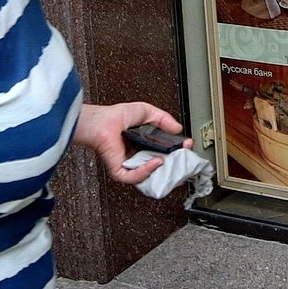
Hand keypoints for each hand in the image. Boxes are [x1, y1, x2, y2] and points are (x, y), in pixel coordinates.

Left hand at [74, 100, 189, 184]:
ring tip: (174, 162)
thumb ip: (164, 119)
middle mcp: (136, 157)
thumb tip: (178, 128)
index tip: (186, 147)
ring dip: (163, 171)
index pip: (163, 154)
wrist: (101, 122)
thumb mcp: (146, 112)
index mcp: (142, 145)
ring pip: (149, 176)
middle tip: (184, 160)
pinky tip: (156, 161)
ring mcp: (129, 165)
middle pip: (159, 168)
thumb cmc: (115, 116)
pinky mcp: (120, 171)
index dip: (176, 153)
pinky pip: (136, 176)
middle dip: (173, 166)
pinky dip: (147, 171)